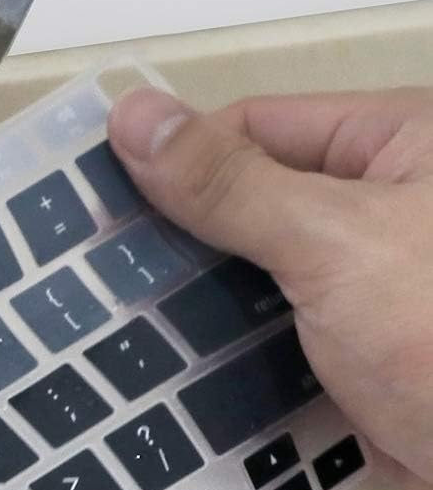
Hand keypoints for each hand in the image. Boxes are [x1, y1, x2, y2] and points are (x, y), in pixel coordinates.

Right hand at [108, 84, 432, 489]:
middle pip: (256, 201)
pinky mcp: (365, 362)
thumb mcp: (331, 242)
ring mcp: (377, 289)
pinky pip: (278, 343)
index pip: (261, 125)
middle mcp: (393, 206)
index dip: (179, 158)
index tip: (95, 206)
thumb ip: (229, 184)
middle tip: (88, 272)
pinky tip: (164, 374)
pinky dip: (228, 358)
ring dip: (196, 305)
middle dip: (180, 239)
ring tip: (106, 324)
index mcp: (406, 143)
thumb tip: (132, 115)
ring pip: (260, 279)